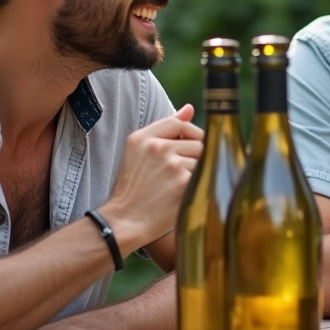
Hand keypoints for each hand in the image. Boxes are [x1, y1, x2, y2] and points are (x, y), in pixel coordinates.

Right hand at [104, 105, 203, 250]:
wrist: (125, 221)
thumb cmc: (133, 189)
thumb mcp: (138, 153)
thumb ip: (164, 129)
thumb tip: (190, 108)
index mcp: (142, 138)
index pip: (180, 123)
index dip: (191, 134)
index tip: (191, 147)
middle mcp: (156, 147)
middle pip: (197, 140)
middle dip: (197, 156)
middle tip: (185, 173)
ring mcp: (171, 163)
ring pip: (203, 157)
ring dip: (199, 170)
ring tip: (181, 185)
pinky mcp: (183, 181)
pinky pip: (204, 174)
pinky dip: (199, 183)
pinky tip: (185, 193)